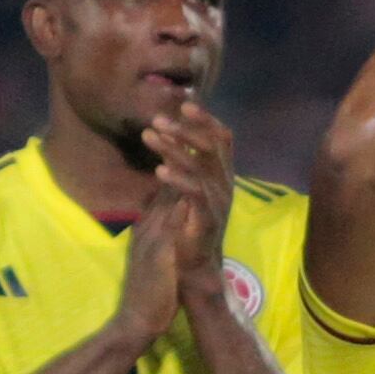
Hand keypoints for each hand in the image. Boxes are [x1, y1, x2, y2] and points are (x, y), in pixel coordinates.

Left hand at [142, 97, 241, 323]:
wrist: (192, 271)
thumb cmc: (184, 230)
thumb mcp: (180, 192)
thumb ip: (178, 165)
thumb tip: (163, 136)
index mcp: (220, 176)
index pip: (221, 138)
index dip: (205, 119)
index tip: (184, 103)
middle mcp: (224, 185)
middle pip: (213, 145)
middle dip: (187, 128)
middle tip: (159, 118)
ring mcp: (218, 201)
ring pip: (202, 165)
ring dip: (175, 147)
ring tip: (150, 135)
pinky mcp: (207, 219)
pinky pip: (195, 192)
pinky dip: (177, 178)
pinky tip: (159, 169)